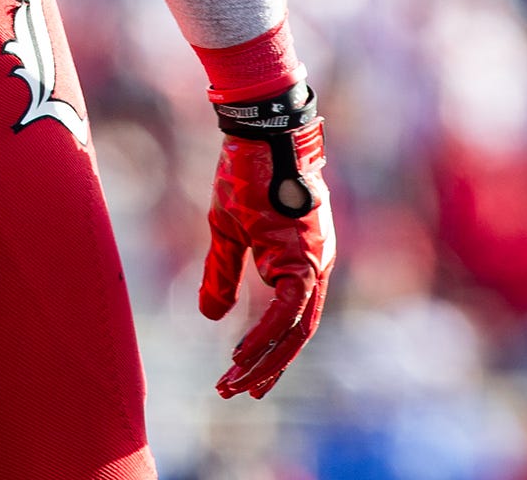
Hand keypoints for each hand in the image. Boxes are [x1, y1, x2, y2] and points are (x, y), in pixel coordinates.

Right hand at [198, 93, 333, 399]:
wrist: (260, 133)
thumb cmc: (244, 175)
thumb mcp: (227, 231)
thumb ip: (222, 274)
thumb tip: (211, 316)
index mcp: (298, 260)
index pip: (288, 320)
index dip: (266, 351)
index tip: (238, 375)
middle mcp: (314, 265)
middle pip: (296, 333)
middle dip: (266, 367)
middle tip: (236, 394)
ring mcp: (313, 260)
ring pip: (295, 326)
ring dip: (264, 359)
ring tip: (234, 383)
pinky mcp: (303, 253)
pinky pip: (288, 306)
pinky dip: (265, 334)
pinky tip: (242, 354)